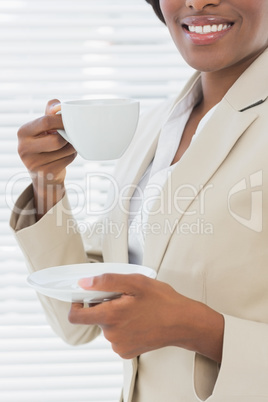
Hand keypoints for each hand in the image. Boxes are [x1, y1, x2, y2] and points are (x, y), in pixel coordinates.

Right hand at [17, 99, 76, 217]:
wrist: (43, 174)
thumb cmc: (45, 144)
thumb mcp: (44, 127)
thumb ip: (51, 112)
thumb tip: (59, 107)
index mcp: (23, 132)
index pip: (46, 121)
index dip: (62, 120)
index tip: (70, 121)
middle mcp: (24, 148)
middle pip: (57, 140)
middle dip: (68, 137)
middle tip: (69, 136)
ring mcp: (33, 163)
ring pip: (65, 150)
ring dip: (72, 146)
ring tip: (67, 146)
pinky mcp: (45, 173)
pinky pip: (68, 159)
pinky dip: (72, 156)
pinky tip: (66, 155)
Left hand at [68, 273, 223, 361]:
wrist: (183, 323)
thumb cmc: (162, 301)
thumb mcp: (135, 282)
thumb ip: (106, 282)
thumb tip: (84, 283)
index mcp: (111, 316)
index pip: (77, 316)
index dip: (76, 305)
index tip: (83, 297)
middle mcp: (112, 335)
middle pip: (95, 318)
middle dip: (105, 306)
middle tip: (125, 298)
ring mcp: (119, 346)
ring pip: (107, 327)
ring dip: (116, 317)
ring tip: (136, 309)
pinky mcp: (127, 352)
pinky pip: (116, 337)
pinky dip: (123, 328)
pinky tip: (139, 321)